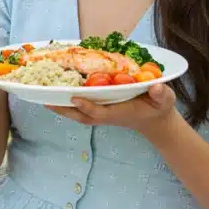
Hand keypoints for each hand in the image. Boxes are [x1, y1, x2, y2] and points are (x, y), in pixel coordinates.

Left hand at [46, 83, 177, 133]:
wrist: (155, 120)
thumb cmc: (159, 107)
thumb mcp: (165, 99)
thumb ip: (161, 94)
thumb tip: (156, 87)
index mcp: (121, 112)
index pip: (101, 112)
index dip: (88, 106)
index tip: (75, 97)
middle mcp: (108, 114)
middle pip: (83, 116)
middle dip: (65, 110)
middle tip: (47, 100)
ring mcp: (103, 113)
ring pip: (78, 114)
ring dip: (62, 108)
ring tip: (44, 98)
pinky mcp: (101, 109)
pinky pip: (81, 109)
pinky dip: (68, 103)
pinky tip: (56, 94)